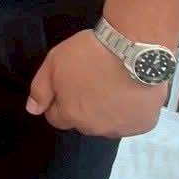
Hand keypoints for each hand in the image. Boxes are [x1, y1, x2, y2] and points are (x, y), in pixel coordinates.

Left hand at [26, 30, 167, 136]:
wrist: (134, 49)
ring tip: (112, 86)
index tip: (68, 85)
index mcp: (72, 115)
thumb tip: (33, 110)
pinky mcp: (144, 124)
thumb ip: (40, 90)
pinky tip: (129, 93)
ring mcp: (122, 128)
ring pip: (107, 124)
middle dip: (82, 107)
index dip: (59, 101)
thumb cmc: (90, 54)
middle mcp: (96, 129)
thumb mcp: (53, 64)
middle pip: (82, 122)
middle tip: (91, 82)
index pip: (56, 118)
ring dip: (106, 112)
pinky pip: (130, 122)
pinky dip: (128, 111)